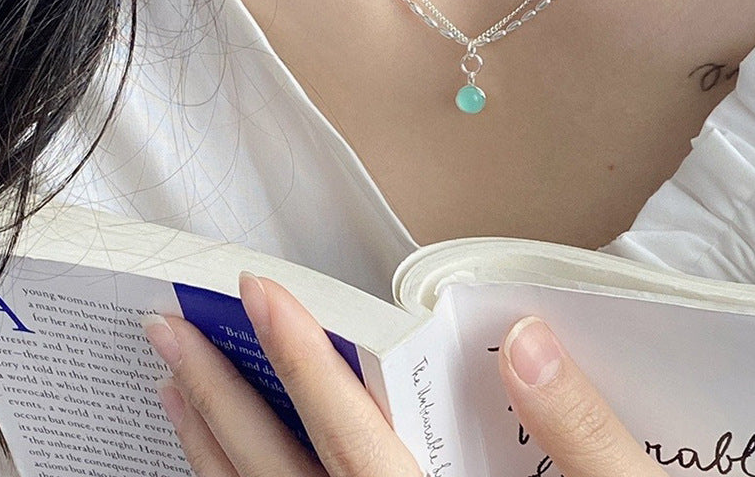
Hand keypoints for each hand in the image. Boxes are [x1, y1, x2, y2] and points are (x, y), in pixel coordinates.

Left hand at [142, 274, 666, 476]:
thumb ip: (582, 438)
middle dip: (222, 394)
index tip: (260, 295)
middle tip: (172, 330)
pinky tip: (218, 468)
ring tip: (173, 386)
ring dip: (211, 448)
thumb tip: (528, 345)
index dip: (304, 359)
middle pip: (279, 475)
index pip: (354, 437)